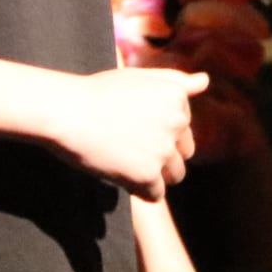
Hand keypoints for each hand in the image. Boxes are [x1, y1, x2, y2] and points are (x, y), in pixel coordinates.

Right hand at [54, 67, 208, 199]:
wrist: (66, 111)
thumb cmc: (98, 93)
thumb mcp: (139, 78)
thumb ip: (175, 80)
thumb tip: (204, 80)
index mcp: (177, 97)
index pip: (183, 128)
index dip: (158, 131)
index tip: (132, 126)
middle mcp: (177, 122)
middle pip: (184, 153)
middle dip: (164, 155)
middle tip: (130, 147)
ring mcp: (163, 149)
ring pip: (175, 175)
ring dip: (156, 175)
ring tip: (127, 162)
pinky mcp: (147, 174)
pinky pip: (156, 194)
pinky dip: (140, 190)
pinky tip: (121, 175)